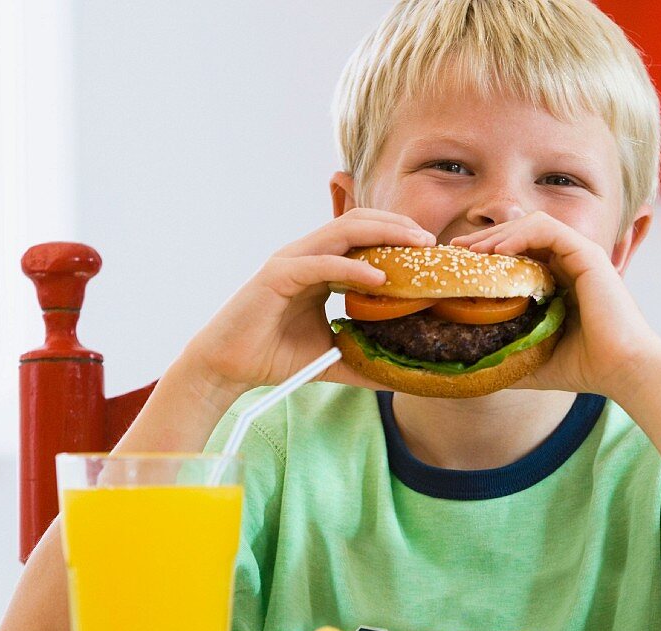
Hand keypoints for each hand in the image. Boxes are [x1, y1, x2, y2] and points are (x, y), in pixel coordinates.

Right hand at [184, 208, 434, 395]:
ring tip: (416, 246)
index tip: (432, 253)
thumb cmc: (273, 356)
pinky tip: (379, 278)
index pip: (364, 238)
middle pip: (358, 223)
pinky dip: (351, 267)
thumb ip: (363, 359)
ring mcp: (291, 261)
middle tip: (432, 242)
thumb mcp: (331, 357)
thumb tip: (400, 377)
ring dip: (382, 234)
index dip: (398, 238)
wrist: (228, 368)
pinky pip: (321, 263)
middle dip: (397, 226)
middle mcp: (307, 255)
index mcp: (320, 266)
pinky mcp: (277, 276)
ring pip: (342, 232)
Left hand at [451, 212, 660, 400]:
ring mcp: (580, 256)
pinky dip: (520, 235)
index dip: (487, 253)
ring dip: (499, 233)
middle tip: (455, 250)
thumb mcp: (533, 360)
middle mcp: (570, 263)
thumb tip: (469, 369)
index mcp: (560, 281)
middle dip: (485, 238)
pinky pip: (548, 230)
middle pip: (521, 234)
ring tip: (472, 251)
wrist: (623, 371)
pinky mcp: (588, 255)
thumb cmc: (583, 367)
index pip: (519, 253)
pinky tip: (497, 252)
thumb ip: (507, 355)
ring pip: (532, 226)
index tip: (459, 264)